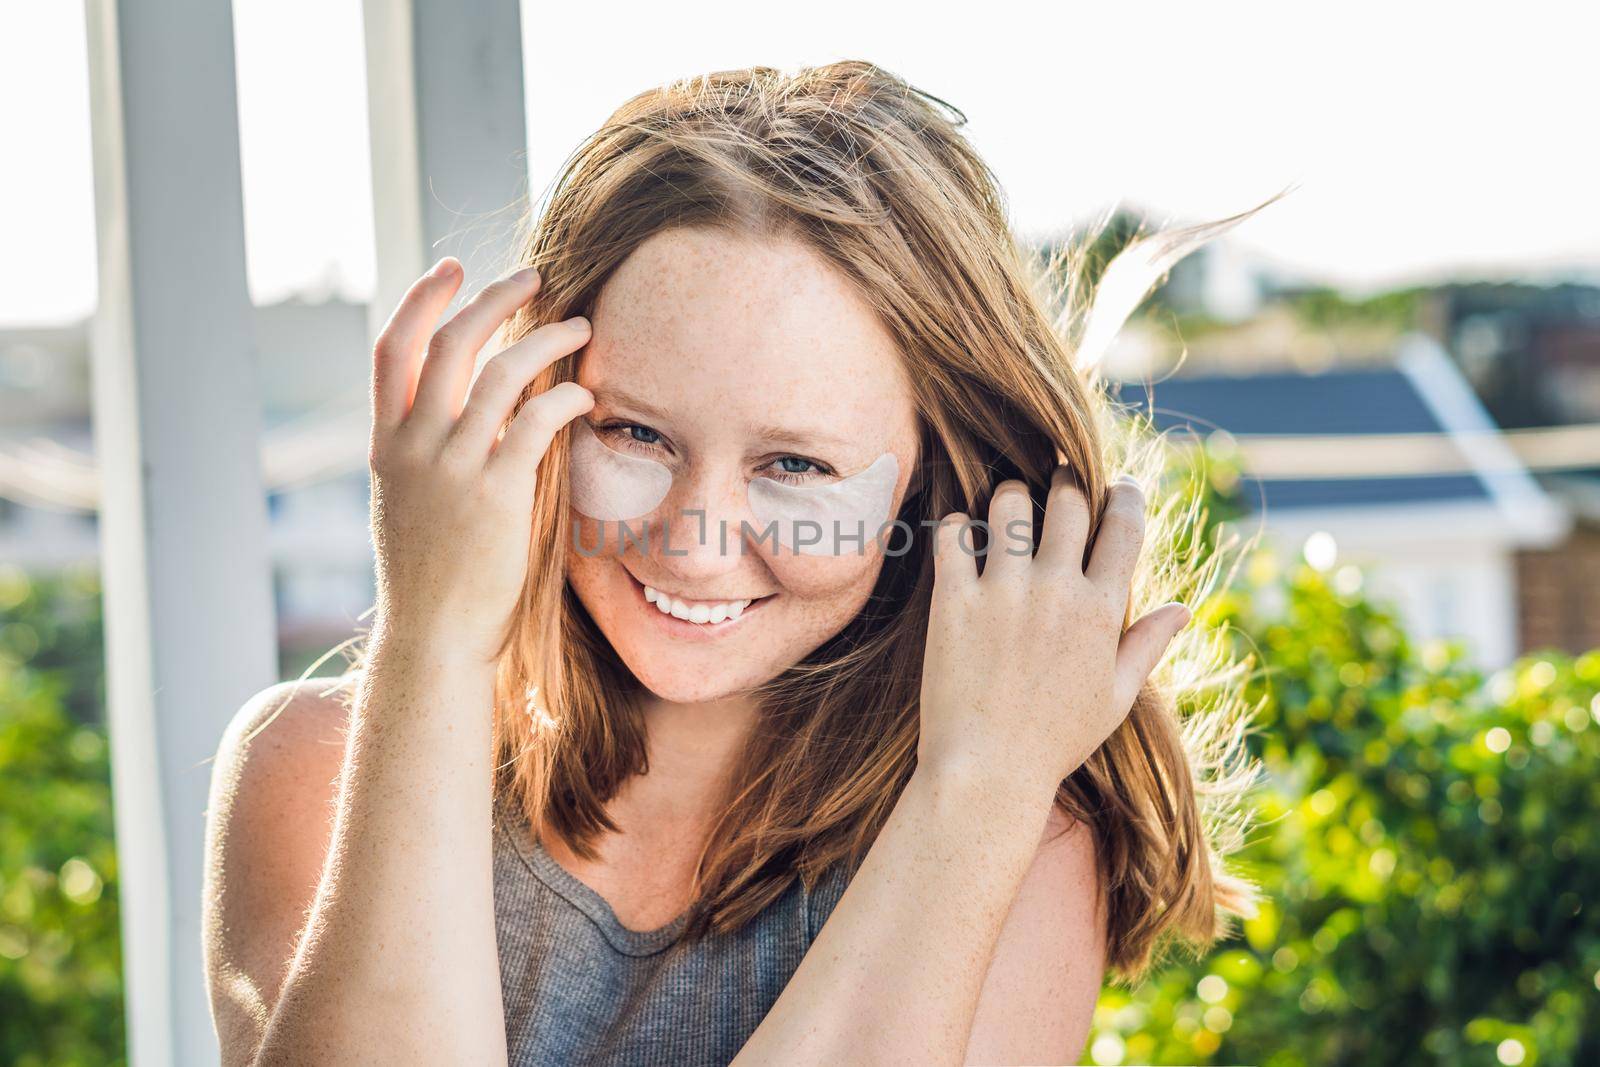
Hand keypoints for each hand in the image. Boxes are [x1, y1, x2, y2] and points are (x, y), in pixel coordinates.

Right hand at [367, 257, 593, 662]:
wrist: (434, 639)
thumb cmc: (431, 578)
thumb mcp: (404, 505)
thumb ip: (419, 454)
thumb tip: (448, 413)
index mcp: (385, 445)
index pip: (390, 349)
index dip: (419, 299)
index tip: (451, 268)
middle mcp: (412, 448)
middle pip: (448, 343)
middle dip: (493, 297)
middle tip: (535, 276)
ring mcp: (452, 469)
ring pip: (498, 372)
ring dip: (544, 339)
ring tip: (579, 327)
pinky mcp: (496, 495)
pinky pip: (534, 422)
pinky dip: (563, 396)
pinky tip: (584, 395)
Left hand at [916, 470, 1191, 799]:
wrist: (987, 773)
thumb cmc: (1055, 740)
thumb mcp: (1115, 698)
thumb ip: (1147, 645)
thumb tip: (1182, 608)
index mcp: (1101, 611)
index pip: (1124, 526)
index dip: (1125, 495)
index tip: (1117, 489)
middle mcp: (1056, 591)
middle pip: (1068, 499)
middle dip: (1065, 483)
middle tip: (1056, 484)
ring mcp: (1003, 592)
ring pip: (1009, 503)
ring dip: (1010, 498)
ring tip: (1007, 513)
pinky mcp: (954, 601)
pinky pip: (952, 534)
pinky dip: (956, 527)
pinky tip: (962, 540)